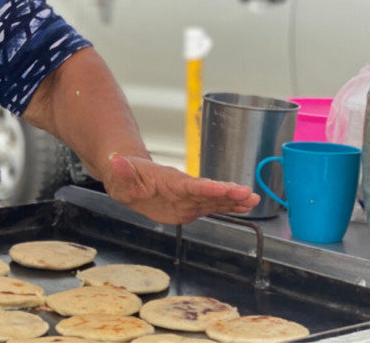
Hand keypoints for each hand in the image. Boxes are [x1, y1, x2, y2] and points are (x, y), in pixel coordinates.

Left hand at [104, 154, 260, 224]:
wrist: (128, 178)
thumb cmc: (124, 175)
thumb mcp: (118, 176)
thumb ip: (121, 171)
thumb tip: (115, 162)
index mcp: (168, 181)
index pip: (190, 185)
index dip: (208, 188)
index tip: (225, 189)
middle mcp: (182, 188)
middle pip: (208, 191)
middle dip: (229, 193)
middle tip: (250, 195)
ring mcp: (187, 197)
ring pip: (214, 200)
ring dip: (233, 201)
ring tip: (254, 201)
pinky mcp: (188, 206)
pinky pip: (210, 207)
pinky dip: (227, 208)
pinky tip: (244, 209)